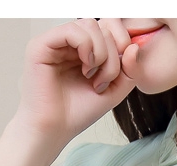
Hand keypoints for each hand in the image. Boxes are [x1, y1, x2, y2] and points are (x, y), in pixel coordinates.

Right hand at [14, 18, 139, 147]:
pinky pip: (72, 30)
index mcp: (86, 50)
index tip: (119, 73)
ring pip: (90, 24)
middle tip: (102, 81)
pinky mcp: (41, 45)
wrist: (54, 130)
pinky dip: (86, 47)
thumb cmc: (78, 113)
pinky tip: (85, 68)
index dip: (122, 44)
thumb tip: (134, 46)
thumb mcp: (114, 92)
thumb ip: (130, 71)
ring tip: (92, 77)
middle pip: (103, 26)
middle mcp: (70, 42)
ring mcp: (56, 41)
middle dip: (112, 55)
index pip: (110, 28)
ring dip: (101, 53)